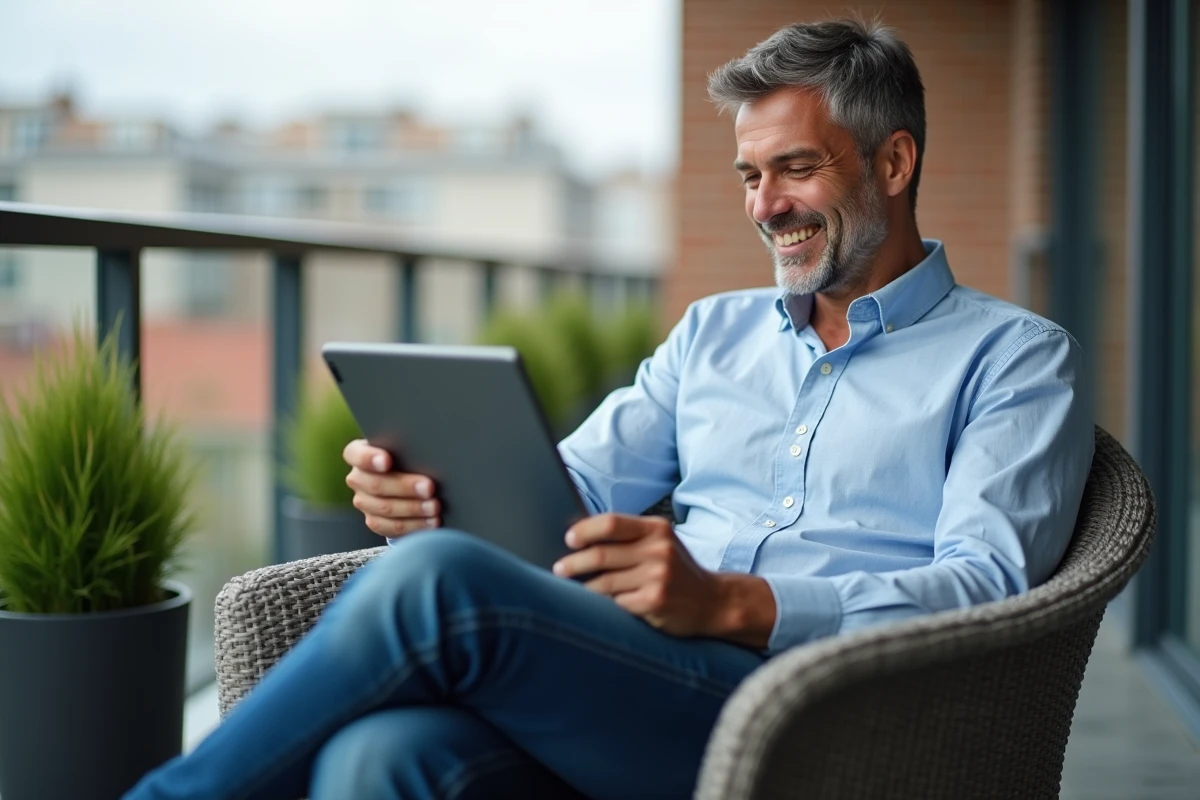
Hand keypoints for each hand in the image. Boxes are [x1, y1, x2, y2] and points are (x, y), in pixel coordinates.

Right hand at [343, 439, 439, 538]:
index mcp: (359, 454)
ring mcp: (364, 502)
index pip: (355, 454)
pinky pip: (392, 527)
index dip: (369, 458)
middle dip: (405, 487)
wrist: (407, 479)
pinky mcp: (374, 521)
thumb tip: (429, 453)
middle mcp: (357, 478)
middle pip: (375, 484)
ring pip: (385, 508)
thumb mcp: (405, 448)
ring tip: (435, 507)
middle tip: (429, 488)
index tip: (387, 461)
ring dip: (413, 508)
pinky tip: (430, 521)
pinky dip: (414, 525)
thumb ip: (408, 449)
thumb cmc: (407, 457)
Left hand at [552, 513, 726, 637]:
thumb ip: (629, 537)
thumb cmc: (676, 570)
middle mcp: (659, 550)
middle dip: (573, 563)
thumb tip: (579, 537)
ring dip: (584, 587)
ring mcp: (658, 577)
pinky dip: (605, 605)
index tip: (569, 539)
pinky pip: (616, 603)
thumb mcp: (660, 543)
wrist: (712, 602)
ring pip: (603, 582)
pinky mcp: (654, 601)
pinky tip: (603, 606)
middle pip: (601, 554)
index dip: (585, 531)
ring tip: (576, 588)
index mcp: (657, 529)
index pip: (611, 523)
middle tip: (559, 569)